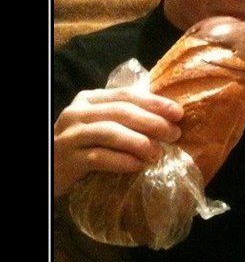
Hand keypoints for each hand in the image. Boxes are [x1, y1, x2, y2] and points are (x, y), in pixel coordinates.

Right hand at [54, 87, 183, 197]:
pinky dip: (122, 161)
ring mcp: (71, 135)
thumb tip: (166, 119)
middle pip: (121, 111)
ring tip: (158, 153)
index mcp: (90, 99)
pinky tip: (138, 166)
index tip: (178, 112)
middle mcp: (78, 113)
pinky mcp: (69, 159)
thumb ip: (123, 118)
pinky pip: (99, 158)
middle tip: (174, 134)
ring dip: (139, 142)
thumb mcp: (99, 125)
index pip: (126, 95)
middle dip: (152, 122)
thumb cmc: (82, 146)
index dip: (154, 102)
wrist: (49, 166)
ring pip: (110, 132)